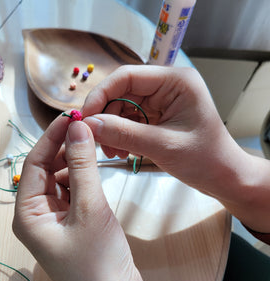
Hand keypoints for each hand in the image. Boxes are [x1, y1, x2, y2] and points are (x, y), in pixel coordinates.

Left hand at [13, 115, 152, 280]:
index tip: (71, 115)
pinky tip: (94, 169)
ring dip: (74, 161)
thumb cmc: (99, 262)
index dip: (51, 136)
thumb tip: (77, 126)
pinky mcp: (70, 224)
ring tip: (93, 145)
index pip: (34, 163)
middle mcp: (34, 215)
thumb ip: (82, 164)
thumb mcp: (90, 208)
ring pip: (59, 179)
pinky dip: (81, 178)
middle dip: (63, 147)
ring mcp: (52, 220)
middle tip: (86, 126)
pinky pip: (71, 192)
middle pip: (45, 170)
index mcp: (27, 213)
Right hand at [82, 65, 269, 232]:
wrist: (224, 177)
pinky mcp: (157, 114)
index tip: (84, 118)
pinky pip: (128, 119)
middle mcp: (166, 85)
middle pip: (120, 92)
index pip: (126, 76)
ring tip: (112, 152)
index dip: (100, 95)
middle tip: (95, 141)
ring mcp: (161, 100)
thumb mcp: (162, 146)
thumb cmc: (205, 159)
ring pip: (121, 107)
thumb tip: (88, 125)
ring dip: (111, 129)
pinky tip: (121, 151)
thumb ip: (123, 133)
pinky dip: (120, 134)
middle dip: (105, 117)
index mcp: (175, 81)